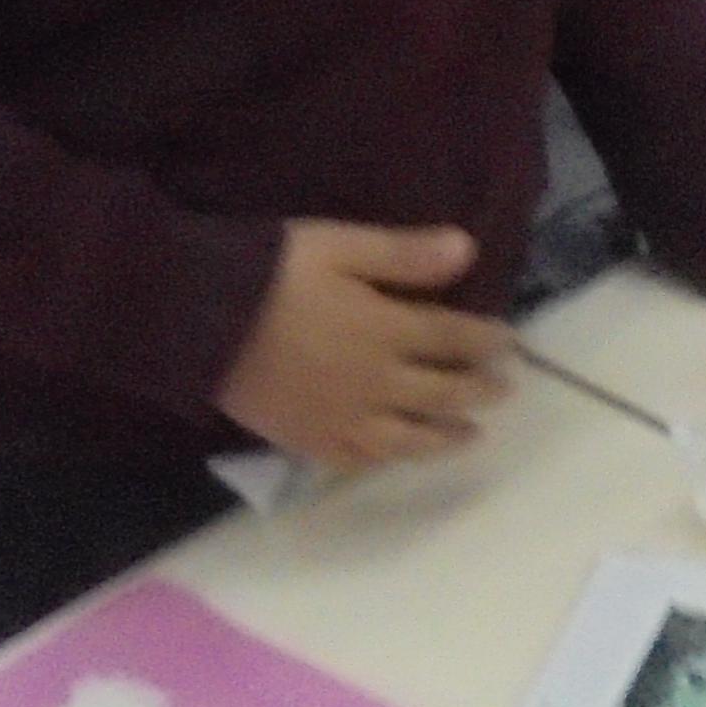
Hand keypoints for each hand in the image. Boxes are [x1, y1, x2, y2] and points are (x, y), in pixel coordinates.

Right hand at [215, 222, 510, 469]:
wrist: (197, 320)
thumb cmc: (269, 272)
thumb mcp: (340, 247)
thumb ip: (403, 254)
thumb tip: (469, 250)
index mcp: (387, 331)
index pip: (453, 339)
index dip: (486, 341)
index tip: (508, 342)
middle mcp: (375, 384)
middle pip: (440, 393)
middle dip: (478, 390)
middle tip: (503, 389)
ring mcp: (341, 419)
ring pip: (408, 438)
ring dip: (445, 436)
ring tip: (470, 434)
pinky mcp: (305, 440)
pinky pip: (357, 459)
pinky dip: (386, 459)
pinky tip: (397, 456)